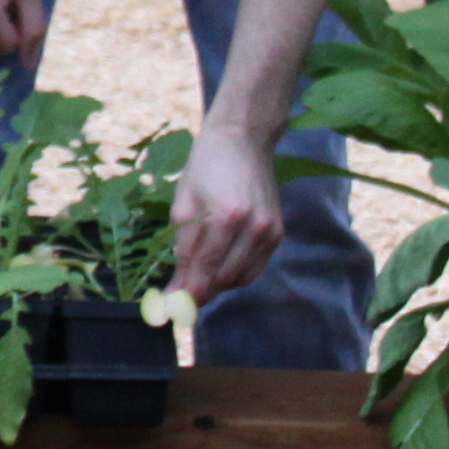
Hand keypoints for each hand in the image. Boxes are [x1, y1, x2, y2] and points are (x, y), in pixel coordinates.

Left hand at [168, 123, 286, 306]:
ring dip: (217, 283)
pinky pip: (254, 269)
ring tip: (199, 273)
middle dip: (199, 291)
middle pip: (223, 279)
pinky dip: (235, 274)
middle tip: (179, 294)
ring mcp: (270, 231)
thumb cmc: (206, 167)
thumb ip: (181, 249)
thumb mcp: (184, 204)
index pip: (204, 269)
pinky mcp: (278, 233)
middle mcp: (254, 227)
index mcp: (226, 217)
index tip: (171, 308)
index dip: (186, 293)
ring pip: (240, 279)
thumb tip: (174, 291)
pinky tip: (219, 263)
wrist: (243, 140)